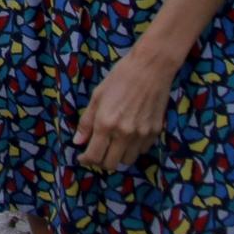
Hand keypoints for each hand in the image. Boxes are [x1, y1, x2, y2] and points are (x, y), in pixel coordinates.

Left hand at [73, 44, 176, 171]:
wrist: (150, 69)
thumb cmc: (119, 78)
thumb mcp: (97, 96)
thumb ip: (86, 122)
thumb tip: (78, 142)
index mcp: (106, 124)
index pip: (94, 156)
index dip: (86, 160)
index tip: (83, 157)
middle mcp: (124, 134)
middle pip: (111, 164)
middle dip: (100, 161)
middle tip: (97, 152)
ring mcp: (141, 135)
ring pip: (127, 161)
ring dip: (118, 156)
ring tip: (113, 144)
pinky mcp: (155, 133)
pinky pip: (141, 151)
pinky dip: (133, 149)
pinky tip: (128, 136)